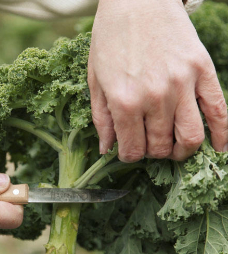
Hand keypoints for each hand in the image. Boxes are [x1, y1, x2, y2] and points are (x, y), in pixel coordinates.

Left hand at [88, 0, 227, 161]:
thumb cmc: (110, 40)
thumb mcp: (96, 81)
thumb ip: (101, 119)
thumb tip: (106, 149)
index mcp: (124, 101)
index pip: (133, 149)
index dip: (129, 156)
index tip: (129, 151)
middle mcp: (154, 97)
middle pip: (160, 146)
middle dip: (153, 153)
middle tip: (148, 145)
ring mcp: (182, 84)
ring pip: (190, 137)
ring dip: (183, 152)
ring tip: (175, 150)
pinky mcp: (202, 70)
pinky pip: (218, 111)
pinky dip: (222, 135)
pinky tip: (219, 149)